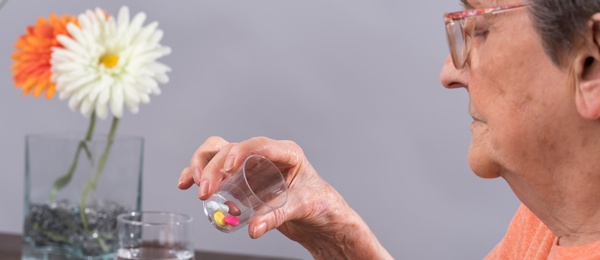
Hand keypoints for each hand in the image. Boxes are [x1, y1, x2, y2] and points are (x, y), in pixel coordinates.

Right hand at [178, 136, 391, 258]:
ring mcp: (252, 166)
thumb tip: (253, 228)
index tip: (228, 167)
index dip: (240, 151)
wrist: (322, 218)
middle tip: (206, 190)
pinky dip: (200, 174)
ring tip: (193, 185)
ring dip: (202, 165)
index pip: (258, 144)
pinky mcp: (242, 180)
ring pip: (219, 153)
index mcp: (286, 153)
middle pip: (232, 149)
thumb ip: (276, 216)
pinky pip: (216, 170)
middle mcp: (265, 155)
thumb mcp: (301, 207)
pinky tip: (186, 184)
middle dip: (215, 167)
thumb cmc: (320, 205)